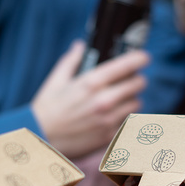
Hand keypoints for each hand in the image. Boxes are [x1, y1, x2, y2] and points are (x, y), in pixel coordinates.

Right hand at [31, 41, 150, 158]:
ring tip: (121, 99)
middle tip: (131, 80)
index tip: (143, 58)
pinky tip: (113, 115)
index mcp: (92, 82)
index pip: (128, 65)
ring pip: (136, 103)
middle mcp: (105, 100)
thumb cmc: (46, 109)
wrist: (41, 140)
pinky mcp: (110, 136)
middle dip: (136, 80)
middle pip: (138, 84)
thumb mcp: (56, 80)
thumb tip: (80, 46)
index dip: (140, 59)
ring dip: (131, 99)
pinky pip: (127, 121)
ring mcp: (109, 120)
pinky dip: (124, 117)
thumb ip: (71, 61)